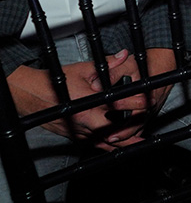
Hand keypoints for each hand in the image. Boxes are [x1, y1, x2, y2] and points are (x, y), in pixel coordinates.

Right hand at [9, 50, 146, 146]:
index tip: (148, 101)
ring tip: (140, 141)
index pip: (118, 105)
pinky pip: (94, 144)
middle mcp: (84, 121)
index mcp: (89, 103)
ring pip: (105, 140)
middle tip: (146, 123)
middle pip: (114, 129)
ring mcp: (79, 131)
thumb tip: (123, 55)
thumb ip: (107, 63)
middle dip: (132, 126)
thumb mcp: (84, 70)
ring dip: (123, 140)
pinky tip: (119, 147)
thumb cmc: (56, 82)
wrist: (32, 95)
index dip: (135, 103)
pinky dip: (108, 146)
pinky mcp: (75, 137)